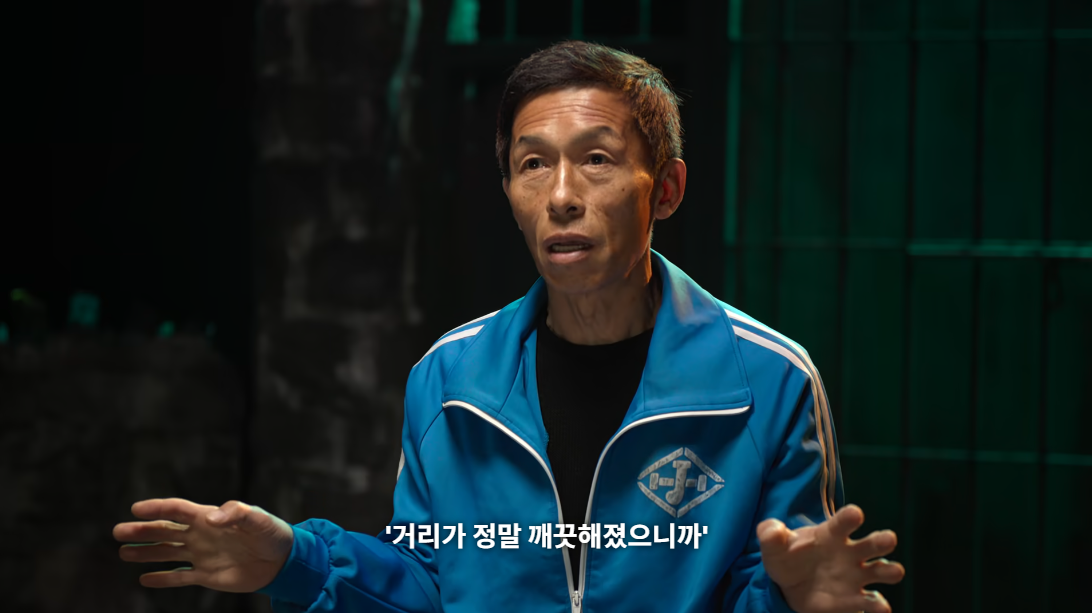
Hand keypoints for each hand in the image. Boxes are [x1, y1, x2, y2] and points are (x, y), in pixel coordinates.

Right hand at [113, 498, 294, 591]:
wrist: (283, 560)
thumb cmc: (272, 533)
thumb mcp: (258, 520)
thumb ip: (237, 514)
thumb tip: (210, 517)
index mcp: (210, 517)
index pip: (178, 510)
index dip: (157, 508)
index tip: (136, 509)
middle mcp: (201, 535)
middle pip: (165, 531)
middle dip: (142, 531)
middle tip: (117, 532)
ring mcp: (202, 555)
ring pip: (167, 553)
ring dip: (146, 553)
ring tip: (123, 553)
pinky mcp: (207, 575)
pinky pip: (180, 577)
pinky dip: (163, 578)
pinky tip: (144, 579)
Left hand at [758, 504, 904, 612]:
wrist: (789, 586)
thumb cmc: (787, 557)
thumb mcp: (774, 546)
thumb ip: (770, 534)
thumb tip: (772, 530)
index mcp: (831, 533)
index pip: (844, 521)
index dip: (850, 516)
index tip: (855, 514)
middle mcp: (851, 552)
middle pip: (874, 542)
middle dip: (882, 540)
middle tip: (887, 539)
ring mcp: (856, 576)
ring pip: (883, 570)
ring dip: (890, 570)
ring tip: (891, 571)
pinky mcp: (855, 599)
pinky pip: (872, 602)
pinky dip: (878, 605)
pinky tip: (879, 606)